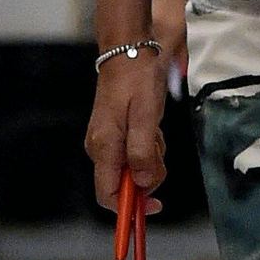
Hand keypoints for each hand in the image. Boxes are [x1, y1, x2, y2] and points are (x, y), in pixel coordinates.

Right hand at [84, 49, 167, 214]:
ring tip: (155, 130)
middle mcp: (100, 148)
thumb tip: (142, 184)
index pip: (108, 195)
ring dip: (150, 157)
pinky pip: (133, 152)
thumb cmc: (137, 80)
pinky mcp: (113, 133)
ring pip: (132, 168)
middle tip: (159, 149)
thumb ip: (143, 153)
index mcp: (104, 147)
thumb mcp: (146, 117)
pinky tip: (151, 126)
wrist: (129, 50)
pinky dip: (148, 145)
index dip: (129, 209)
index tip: (155, 206)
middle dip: (147, 174)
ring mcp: (106, 141)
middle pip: (124, 183)